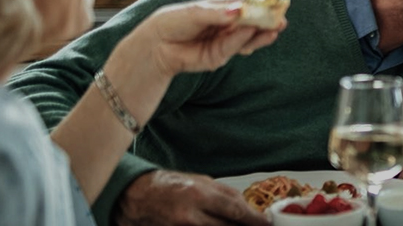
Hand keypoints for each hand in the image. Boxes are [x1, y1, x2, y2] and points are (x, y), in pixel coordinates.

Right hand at [114, 170, 269, 225]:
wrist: (136, 197)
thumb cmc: (170, 186)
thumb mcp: (201, 181)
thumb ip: (225, 195)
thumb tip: (248, 209)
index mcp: (199, 195)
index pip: (236, 211)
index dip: (256, 220)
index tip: (267, 223)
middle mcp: (190, 216)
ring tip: (236, 225)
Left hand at [133, 0, 284, 77]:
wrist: (156, 46)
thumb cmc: (174, 22)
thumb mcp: (195, 12)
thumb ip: (217, 12)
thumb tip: (239, 10)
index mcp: (222, 9)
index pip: (244, 4)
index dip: (259, 2)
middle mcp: (227, 25)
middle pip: (251, 21)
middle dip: (267, 19)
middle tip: (281, 17)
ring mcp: (225, 41)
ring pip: (248, 36)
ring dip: (263, 32)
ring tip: (276, 27)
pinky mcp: (220, 56)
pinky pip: (235, 47)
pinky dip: (246, 40)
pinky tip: (256, 33)